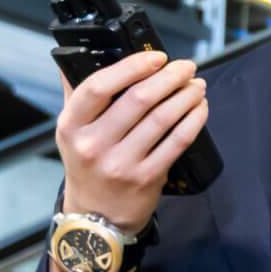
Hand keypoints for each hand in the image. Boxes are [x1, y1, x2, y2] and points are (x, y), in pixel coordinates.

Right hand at [57, 49, 205, 232]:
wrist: (96, 216)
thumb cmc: (87, 164)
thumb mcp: (71, 131)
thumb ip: (77, 93)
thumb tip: (83, 55)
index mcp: (72, 125)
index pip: (98, 87)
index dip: (132, 67)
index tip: (156, 57)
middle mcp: (93, 144)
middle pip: (138, 99)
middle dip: (170, 77)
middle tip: (186, 67)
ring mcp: (121, 163)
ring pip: (162, 119)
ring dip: (186, 96)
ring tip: (196, 86)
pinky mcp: (147, 177)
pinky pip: (177, 141)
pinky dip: (193, 120)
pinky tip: (199, 108)